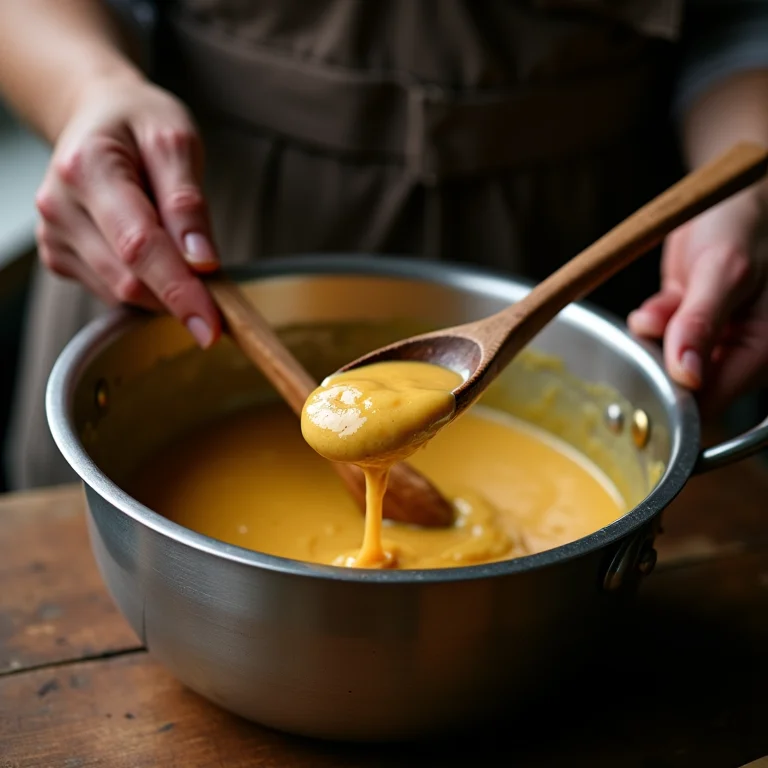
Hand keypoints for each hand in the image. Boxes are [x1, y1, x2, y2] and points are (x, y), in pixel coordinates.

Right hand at [35, 74, 220, 346]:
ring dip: (164, 291)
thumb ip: (188, 202)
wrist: (95, 116)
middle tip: (220, 294)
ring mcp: (55, 235)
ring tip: (179, 249)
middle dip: (180, 297)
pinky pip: (113, 293)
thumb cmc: (139, 124)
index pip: (139, 245)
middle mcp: (60, 205)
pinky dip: (146, 287)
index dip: (179, 290)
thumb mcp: (177, 142)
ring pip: (121, 294)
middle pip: (129, 279)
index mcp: (89, 168)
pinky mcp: (60, 257)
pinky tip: (152, 253)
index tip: (211, 324)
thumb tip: (201, 261)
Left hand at [628, 189, 767, 413]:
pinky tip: (663, 300)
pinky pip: (661, 338)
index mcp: (761, 352)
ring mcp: (714, 341)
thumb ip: (702, 322)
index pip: (709, 402)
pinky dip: (653, 321)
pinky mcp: (692, 327)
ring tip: (666, 303)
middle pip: (684, 386)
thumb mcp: (725, 268)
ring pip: (666, 361)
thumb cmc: (748, 225)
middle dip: (660, 357)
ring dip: (655, 336)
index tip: (649, 369)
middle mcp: (739, 354)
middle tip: (661, 318)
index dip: (673, 395)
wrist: (738, 198)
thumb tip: (687, 374)